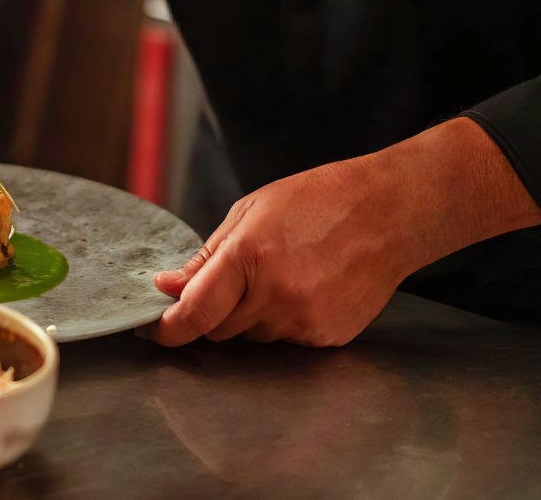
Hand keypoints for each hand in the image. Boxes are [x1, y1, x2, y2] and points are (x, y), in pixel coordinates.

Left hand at [141, 118, 540, 347]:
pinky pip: (286, 340)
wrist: (389, 213)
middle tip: (229, 282)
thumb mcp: (250, 213)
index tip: (151, 330)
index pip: (193, 313)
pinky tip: (304, 287)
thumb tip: (167, 288)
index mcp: (248, 257)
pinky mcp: (328, 336)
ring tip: (281, 272)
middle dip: (212, 312)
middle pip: (218, 330)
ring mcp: (305, 320)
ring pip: (252, 336)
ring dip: (250, 315)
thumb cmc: (318, 201)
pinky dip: (283, 320)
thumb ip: (205, 259)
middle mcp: (276, 295)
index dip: (166, 329)